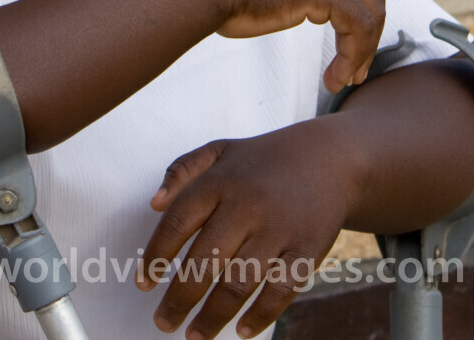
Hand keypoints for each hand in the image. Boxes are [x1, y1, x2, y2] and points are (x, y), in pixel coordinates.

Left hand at [137, 121, 357, 338]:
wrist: (330, 158)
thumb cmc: (263, 161)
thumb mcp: (220, 150)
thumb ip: (182, 170)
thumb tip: (153, 204)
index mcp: (221, 181)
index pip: (177, 223)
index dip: (156, 257)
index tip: (143, 284)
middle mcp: (248, 205)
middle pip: (204, 263)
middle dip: (179, 300)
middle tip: (164, 322)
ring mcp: (279, 229)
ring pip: (238, 284)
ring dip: (213, 318)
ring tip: (195, 336)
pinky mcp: (307, 250)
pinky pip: (279, 292)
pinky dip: (259, 317)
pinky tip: (241, 331)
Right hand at [211, 0, 385, 92]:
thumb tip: (298, 8)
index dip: (358, 17)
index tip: (348, 51)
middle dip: (369, 36)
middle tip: (355, 72)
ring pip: (371, 12)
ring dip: (362, 52)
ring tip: (345, 80)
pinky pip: (359, 27)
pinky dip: (353, 57)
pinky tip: (334, 79)